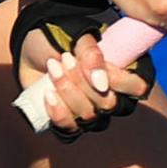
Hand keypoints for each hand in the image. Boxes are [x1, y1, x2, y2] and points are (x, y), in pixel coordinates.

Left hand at [14, 0, 148, 141]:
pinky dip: (58, 113)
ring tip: (52, 67)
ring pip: (90, 117)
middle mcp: (111, 96)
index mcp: (123, 72)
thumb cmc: (58, 37)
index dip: (118, 79)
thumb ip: (92, 55)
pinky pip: (70, 131)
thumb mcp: (77, 36)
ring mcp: (91, 112)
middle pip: (109, 104)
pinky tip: (48, 93)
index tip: (93, 60)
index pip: (137, 87)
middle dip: (83, 81)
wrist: (29, 47)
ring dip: (68, 92)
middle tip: (65, 57)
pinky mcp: (68, 123)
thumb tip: (101, 84)